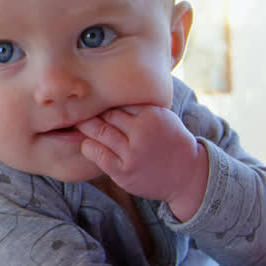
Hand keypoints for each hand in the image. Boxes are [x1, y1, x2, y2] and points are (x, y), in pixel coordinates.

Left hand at [77, 105, 208, 219]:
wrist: (188, 175)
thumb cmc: (171, 141)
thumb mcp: (163, 116)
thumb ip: (139, 106)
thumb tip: (109, 91)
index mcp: (151, 114)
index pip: (118, 100)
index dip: (103, 99)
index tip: (91, 98)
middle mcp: (141, 132)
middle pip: (105, 114)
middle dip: (90, 111)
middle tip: (77, 108)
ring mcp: (132, 153)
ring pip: (98, 132)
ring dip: (85, 127)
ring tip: (77, 123)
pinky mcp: (124, 171)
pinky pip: (97, 154)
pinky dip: (88, 147)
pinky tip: (87, 143)